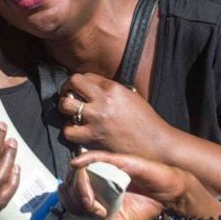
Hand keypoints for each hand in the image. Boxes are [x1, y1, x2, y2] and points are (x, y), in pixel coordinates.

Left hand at [58, 73, 172, 160]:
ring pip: (65, 105)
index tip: (79, 89)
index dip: (80, 82)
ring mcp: (96, 119)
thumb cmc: (146, 121)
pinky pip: (69, 131)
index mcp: (113, 88)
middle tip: (69, 95)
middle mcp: (102, 100)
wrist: (155, 144)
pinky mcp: (93, 137)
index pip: (85, 76)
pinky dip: (70, 130)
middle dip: (67, 88)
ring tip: (71, 113)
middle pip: (72, 83)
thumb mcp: (131, 96)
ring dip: (65, 108)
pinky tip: (77, 130)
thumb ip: (112, 90)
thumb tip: (94, 88)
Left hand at [64, 150, 192, 219]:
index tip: (81, 212)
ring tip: (90, 200)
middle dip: (76, 196)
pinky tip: (77, 164)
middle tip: (90, 208)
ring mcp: (106, 168)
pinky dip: (84, 159)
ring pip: (80, 170)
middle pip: (72, 181)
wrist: (167, 194)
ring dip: (79, 185)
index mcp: (96, 193)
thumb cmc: (145, 206)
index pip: (71, 193)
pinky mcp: (118, 161)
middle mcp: (97, 179)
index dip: (69, 202)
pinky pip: (96, 157)